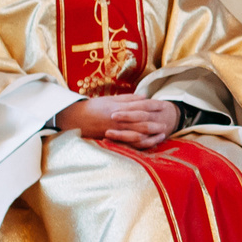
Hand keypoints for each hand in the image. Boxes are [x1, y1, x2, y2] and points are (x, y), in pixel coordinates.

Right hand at [57, 96, 182, 149]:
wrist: (75, 118)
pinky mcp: (112, 139)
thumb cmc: (93, 107)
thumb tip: (144, 96)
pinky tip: (148, 144)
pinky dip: (139, 144)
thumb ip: (128, 99)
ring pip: (137, 134)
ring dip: (150, 135)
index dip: (153, 106)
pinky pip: (128, 144)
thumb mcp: (110, 99)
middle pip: (141, 122)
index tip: (163, 106)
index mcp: (119, 108)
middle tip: (166, 124)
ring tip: (162, 135)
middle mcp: (119, 120)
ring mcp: (116, 130)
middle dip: (155, 123)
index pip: (140, 106)